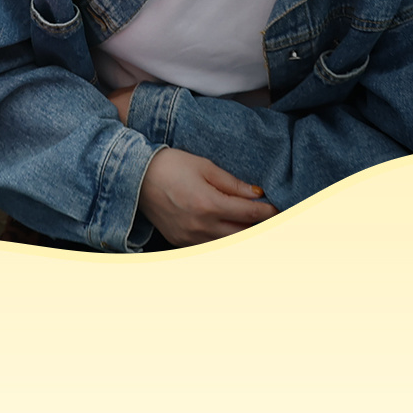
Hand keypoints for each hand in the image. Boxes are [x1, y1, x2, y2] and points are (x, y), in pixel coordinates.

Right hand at [138, 147, 276, 245]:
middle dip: (259, 226)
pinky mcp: (180, 241)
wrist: (135, 178)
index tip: (278, 209)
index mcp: (208, 204)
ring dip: (242, 235)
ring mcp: (189, 237)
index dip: (267, 212)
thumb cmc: (170, 165)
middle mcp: (200, 226)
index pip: (249, 213)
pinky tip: (228, 231)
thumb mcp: (204, 166)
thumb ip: (231, 183)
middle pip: (242, 233)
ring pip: (227, 243)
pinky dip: (222, 240)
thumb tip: (256, 194)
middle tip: (271, 220)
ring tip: (252, 226)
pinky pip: (209, 246)